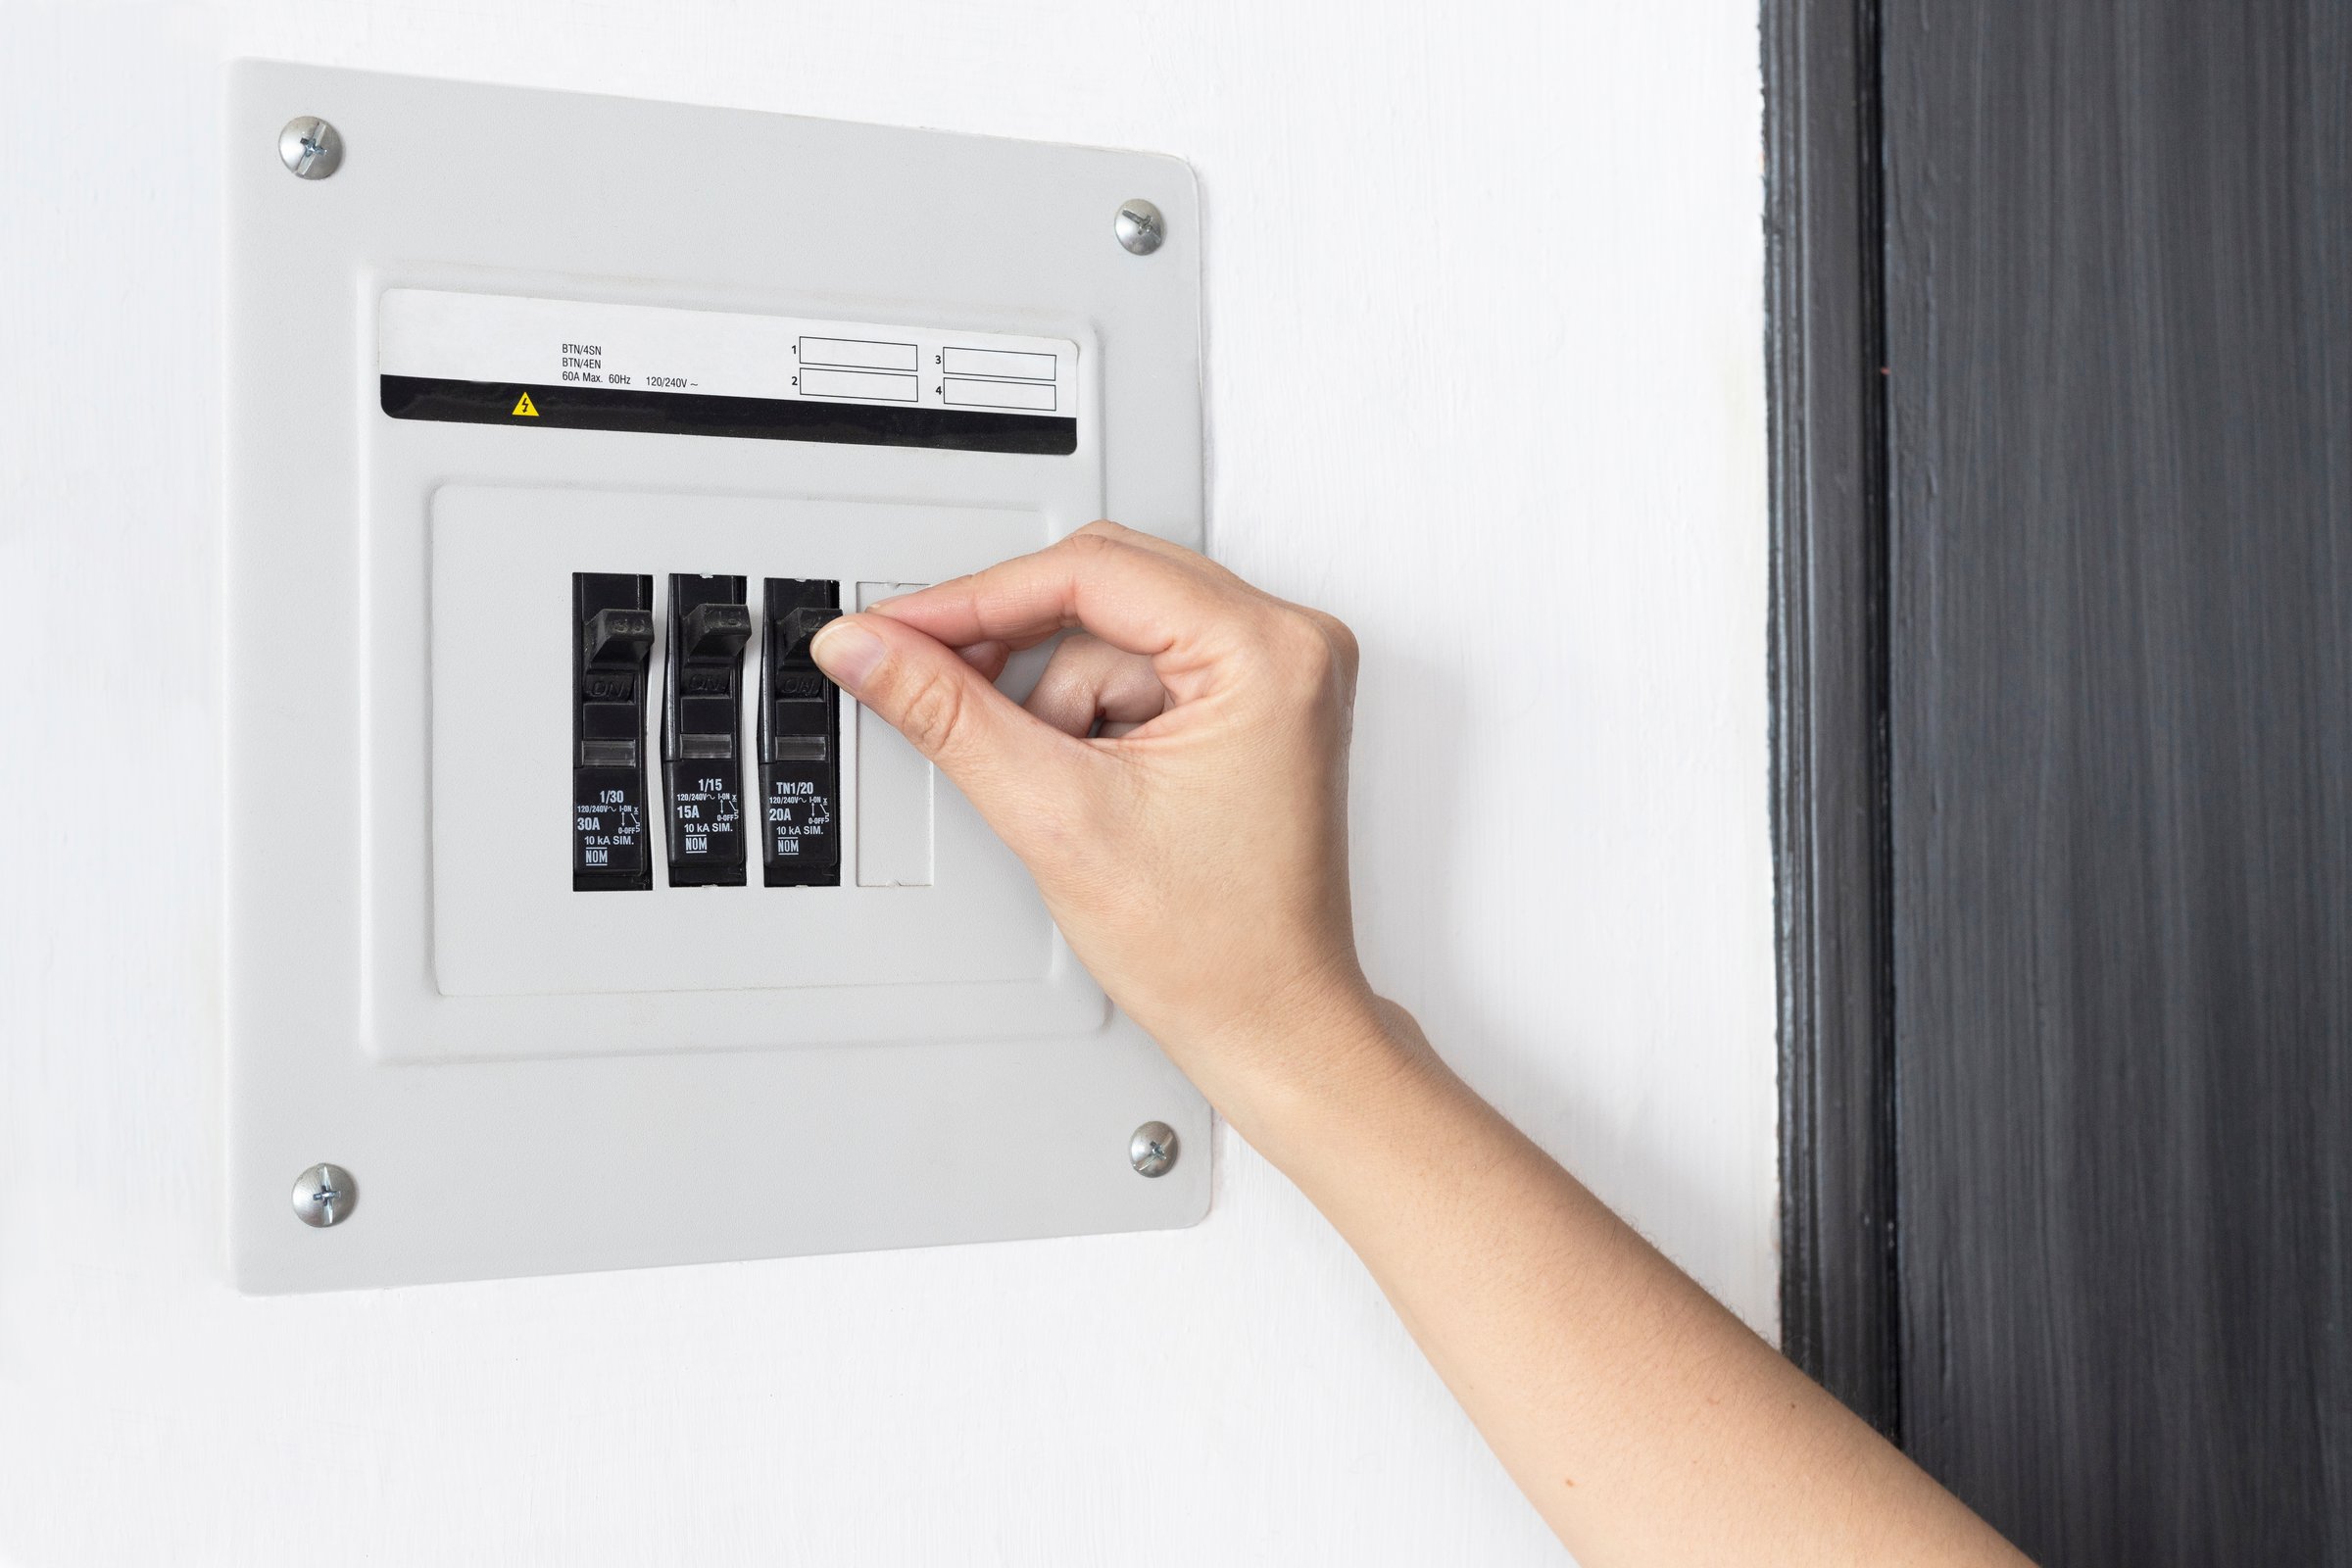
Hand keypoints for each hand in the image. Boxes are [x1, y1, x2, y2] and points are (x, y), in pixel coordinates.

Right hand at [808, 522, 1400, 1118]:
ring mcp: (1279, 672)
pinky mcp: (1257, 703)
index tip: (896, 627)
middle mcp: (1291, 643)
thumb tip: (872, 649)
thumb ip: (950, 715)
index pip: (1092, 572)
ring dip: (1061, 702)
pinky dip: (1093, 716)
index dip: (974, 598)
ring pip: (1113, 635)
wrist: (1270, 1023)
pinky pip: (1143, 669)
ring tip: (1070, 793)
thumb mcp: (1056, 815)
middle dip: (1015, 648)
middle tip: (932, 682)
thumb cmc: (1216, 948)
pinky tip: (1095, 785)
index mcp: (1269, 652)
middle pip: (1104, 588)